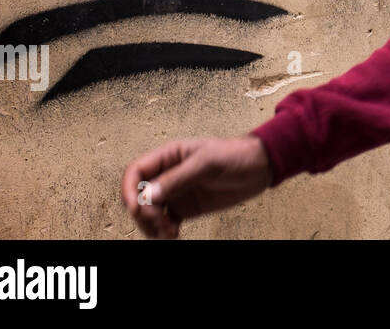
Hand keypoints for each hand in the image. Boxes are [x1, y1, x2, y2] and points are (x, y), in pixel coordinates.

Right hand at [121, 135, 272, 238]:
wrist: (260, 167)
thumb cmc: (236, 155)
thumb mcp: (207, 163)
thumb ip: (177, 179)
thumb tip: (147, 195)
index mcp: (169, 156)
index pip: (135, 172)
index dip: (129, 190)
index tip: (136, 208)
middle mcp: (168, 175)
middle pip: (139, 197)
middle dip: (144, 213)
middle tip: (160, 222)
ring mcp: (176, 192)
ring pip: (149, 213)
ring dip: (152, 226)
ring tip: (169, 232)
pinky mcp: (186, 208)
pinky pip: (164, 223)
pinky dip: (163, 232)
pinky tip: (174, 235)